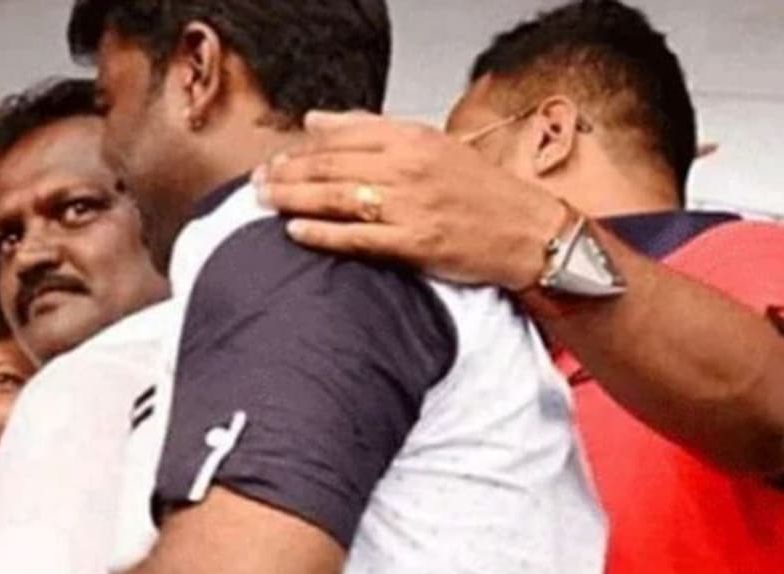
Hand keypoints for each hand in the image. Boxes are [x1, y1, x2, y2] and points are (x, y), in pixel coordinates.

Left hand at [253, 110, 568, 289]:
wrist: (525, 230)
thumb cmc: (478, 190)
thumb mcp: (429, 142)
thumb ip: (369, 129)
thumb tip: (315, 120)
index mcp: (411, 138)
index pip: (339, 138)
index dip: (300, 149)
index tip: (274, 160)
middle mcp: (409, 168)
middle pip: (330, 167)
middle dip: (286, 174)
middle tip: (257, 182)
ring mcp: (411, 206)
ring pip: (337, 198)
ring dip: (293, 199)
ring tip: (264, 202)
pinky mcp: (414, 243)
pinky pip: (356, 237)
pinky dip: (321, 233)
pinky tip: (294, 231)